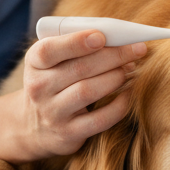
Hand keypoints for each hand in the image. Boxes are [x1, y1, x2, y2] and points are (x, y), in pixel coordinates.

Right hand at [0, 30, 145, 167]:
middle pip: (79, 69)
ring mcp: (53, 113)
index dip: (76, 42)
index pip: (49, 50)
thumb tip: (118, 39)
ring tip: (131, 69)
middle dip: (113, 56)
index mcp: (34, 63)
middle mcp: (39, 88)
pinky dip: (120, 104)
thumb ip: (76, 47)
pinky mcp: (69, 133)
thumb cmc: (54, 82)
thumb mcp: (53, 62)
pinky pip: (100, 119)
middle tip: (136, 49)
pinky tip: (129, 92)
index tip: (101, 36)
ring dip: (116, 77)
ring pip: (88, 91)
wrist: (34, 125)